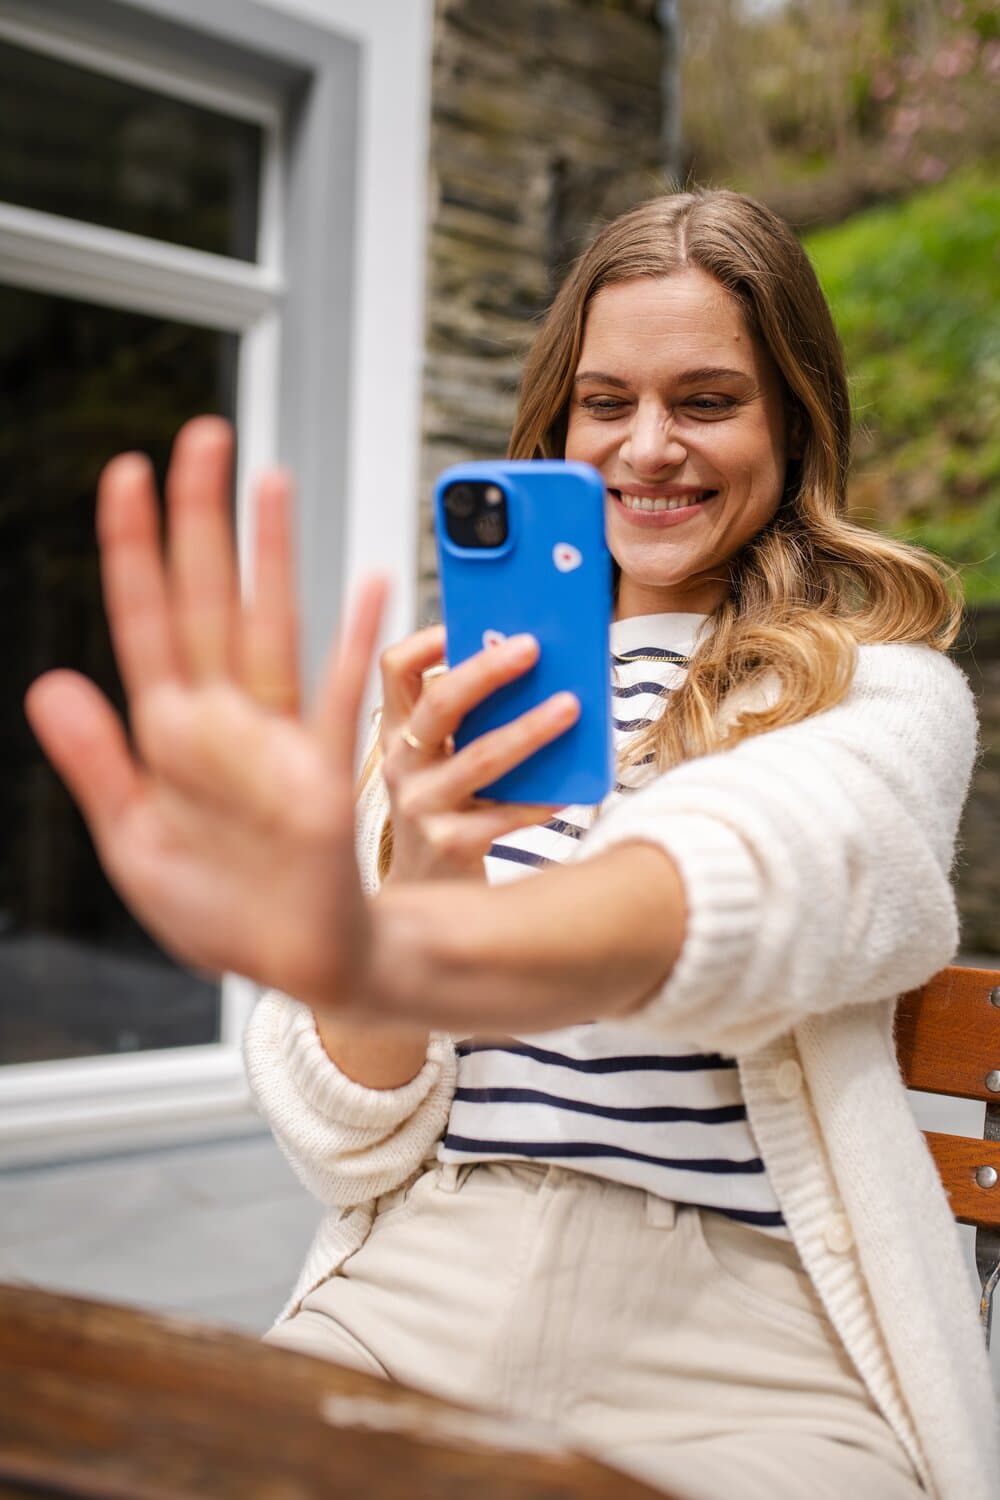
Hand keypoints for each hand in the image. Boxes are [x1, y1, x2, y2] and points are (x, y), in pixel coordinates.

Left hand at [24, 417, 384, 1012]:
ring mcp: (276, 739)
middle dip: (202, 521)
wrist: (295, 962)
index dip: (133, 550)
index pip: (143, 622)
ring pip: (271, 626)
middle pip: (206, 601)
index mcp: (166, 735)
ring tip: (271, 483)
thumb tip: (49, 681)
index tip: (126, 475)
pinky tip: (366, 582)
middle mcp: (221, 722)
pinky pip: (340, 697)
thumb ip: (96, 764)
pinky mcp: (326, 771)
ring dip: (270, 556)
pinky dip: (353, 643)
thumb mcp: (135, 844)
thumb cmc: (219, 912)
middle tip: (205, 438)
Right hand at [376, 627, 578, 882]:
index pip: (393, 670)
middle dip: (486, 670)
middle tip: (531, 647)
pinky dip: (539, 800)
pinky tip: (570, 789)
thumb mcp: (438, 761)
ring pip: (480, 757)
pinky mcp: (448, 844)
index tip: (461, 622)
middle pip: (439, 703)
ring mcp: (421, 806)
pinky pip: (502, 816)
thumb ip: (466, 723)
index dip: (424, 641)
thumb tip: (531, 670)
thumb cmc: (445, 812)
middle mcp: (401, 764)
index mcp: (397, 732)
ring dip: (529, 729)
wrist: (426, 894)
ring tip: (570, 707)